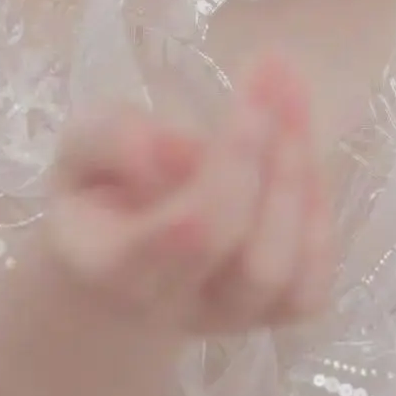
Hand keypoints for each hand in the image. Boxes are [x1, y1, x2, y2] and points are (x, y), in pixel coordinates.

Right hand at [41, 51, 330, 339]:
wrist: (110, 267)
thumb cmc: (95, 199)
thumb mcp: (79, 150)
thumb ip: (113, 139)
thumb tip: (178, 149)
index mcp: (111, 268)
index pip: (188, 235)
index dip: (232, 165)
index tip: (252, 94)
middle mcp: (174, 308)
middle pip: (251, 261)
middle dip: (277, 162)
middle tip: (277, 76)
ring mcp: (227, 320)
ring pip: (286, 274)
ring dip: (300, 179)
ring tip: (291, 100)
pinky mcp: (270, 319)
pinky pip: (312, 285)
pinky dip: (316, 213)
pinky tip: (300, 150)